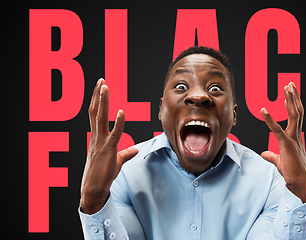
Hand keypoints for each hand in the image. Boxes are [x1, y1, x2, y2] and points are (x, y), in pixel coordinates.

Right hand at [80, 79, 138, 213]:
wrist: (94, 189)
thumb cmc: (103, 175)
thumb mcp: (116, 161)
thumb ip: (125, 153)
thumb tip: (135, 148)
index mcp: (96, 137)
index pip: (95, 114)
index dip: (97, 100)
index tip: (100, 87)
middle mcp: (96, 137)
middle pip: (95, 112)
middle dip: (99, 95)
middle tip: (101, 80)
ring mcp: (100, 143)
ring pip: (100, 118)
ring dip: (104, 101)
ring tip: (105, 87)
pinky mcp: (108, 150)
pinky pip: (114, 134)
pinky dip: (118, 123)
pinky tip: (121, 111)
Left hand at [261, 82, 305, 202]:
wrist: (299, 183)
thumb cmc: (292, 172)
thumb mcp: (279, 160)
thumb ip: (272, 155)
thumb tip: (264, 153)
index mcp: (296, 137)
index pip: (296, 116)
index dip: (293, 103)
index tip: (289, 93)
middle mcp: (297, 135)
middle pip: (297, 111)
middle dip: (294, 96)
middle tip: (290, 83)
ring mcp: (293, 138)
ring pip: (293, 115)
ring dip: (290, 100)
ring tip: (287, 87)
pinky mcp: (286, 144)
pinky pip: (277, 129)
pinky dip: (269, 119)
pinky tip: (263, 110)